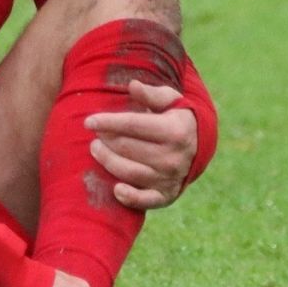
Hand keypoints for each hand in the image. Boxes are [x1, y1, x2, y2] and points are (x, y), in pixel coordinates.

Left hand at [85, 81, 196, 208]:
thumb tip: (133, 85)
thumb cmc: (176, 117)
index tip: (88, 121)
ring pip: (129, 172)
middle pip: (128, 148)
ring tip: (96, 149)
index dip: (108, 122)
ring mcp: (170, 178)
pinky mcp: (166, 195)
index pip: (133, 125)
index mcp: (174, 130)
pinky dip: (130, 197)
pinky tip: (116, 189)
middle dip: (106, 140)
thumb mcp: (169, 100)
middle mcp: (173, 156)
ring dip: (107, 161)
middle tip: (95, 135)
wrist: (199, 146)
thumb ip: (151, 94)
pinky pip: (146, 201)